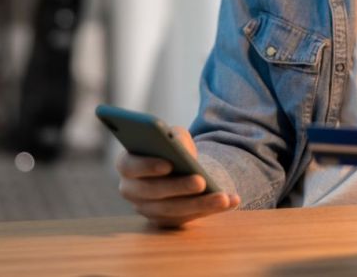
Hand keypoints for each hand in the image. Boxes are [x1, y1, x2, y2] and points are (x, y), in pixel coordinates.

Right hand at [115, 125, 240, 227]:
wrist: (179, 168)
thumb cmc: (172, 147)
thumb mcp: (173, 135)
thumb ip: (174, 136)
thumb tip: (179, 146)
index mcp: (127, 164)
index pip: (129, 166)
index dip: (147, 166)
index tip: (168, 163)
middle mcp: (131, 190)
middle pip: (153, 192)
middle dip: (179, 187)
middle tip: (201, 181)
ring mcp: (146, 209)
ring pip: (172, 210)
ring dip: (200, 204)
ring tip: (222, 197)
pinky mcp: (164, 221)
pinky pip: (187, 219)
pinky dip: (209, 210)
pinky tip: (230, 201)